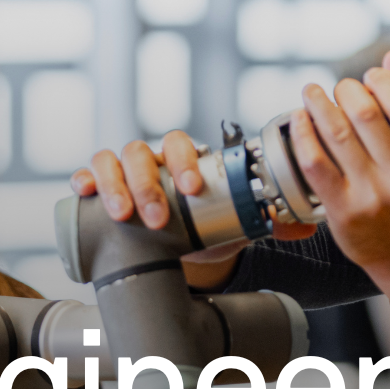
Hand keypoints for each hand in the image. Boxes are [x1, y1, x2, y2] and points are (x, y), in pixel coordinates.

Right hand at [72, 130, 318, 255]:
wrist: (178, 246)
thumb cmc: (204, 223)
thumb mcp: (233, 221)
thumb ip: (266, 220)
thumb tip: (306, 227)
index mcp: (183, 158)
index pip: (179, 142)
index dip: (184, 160)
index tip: (193, 189)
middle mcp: (151, 160)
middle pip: (140, 152)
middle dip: (148, 183)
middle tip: (158, 216)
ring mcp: (123, 173)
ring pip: (111, 160)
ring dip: (116, 185)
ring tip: (124, 216)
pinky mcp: (101, 190)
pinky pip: (86, 175)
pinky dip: (83, 180)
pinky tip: (83, 193)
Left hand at [289, 52, 389, 303]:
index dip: (382, 80)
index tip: (372, 75)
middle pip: (365, 113)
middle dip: (347, 89)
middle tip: (342, 87)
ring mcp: (371, 195)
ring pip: (336, 133)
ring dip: (319, 104)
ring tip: (314, 94)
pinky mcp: (343, 209)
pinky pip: (314, 162)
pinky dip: (303, 135)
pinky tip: (301, 120)